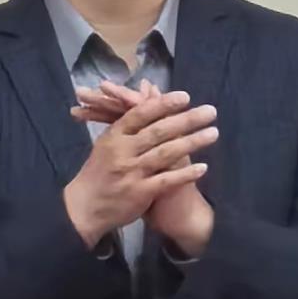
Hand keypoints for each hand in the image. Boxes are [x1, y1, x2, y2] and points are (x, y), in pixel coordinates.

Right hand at [62, 85, 216, 247]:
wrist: (84, 208)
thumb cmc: (98, 172)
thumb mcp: (108, 142)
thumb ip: (131, 118)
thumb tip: (147, 90)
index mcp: (113, 136)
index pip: (139, 114)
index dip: (162, 104)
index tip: (185, 97)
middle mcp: (122, 152)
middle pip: (157, 131)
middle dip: (186, 120)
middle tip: (210, 111)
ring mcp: (131, 172)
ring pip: (165, 153)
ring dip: (192, 142)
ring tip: (213, 133)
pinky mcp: (140, 192)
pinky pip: (166, 181)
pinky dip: (185, 174)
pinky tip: (203, 167)